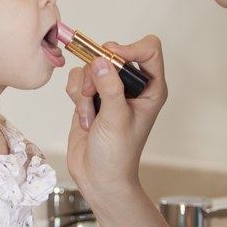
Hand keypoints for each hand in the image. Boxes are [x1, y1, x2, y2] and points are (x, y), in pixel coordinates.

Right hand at [64, 35, 166, 204]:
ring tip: (91, 116)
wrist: (99, 178)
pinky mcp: (91, 96)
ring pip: (90, 67)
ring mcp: (110, 90)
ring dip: (85, 90)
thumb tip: (100, 60)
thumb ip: (110, 87)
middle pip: (112, 54)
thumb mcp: (116, 119)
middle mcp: (132, 86)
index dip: (129, 48)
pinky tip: (85, 119)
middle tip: (94, 94)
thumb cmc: (118, 155)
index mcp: (151, 88)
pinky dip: (76, 97)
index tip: (111, 59)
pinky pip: (77, 79)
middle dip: (97, 73)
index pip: (148, 49)